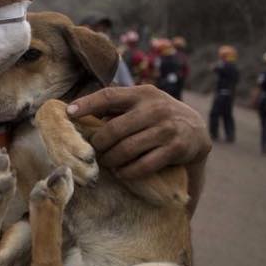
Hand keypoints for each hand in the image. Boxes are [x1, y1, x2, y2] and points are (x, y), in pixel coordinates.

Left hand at [67, 85, 210, 178]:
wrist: (196, 131)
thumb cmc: (158, 117)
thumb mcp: (142, 104)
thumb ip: (117, 106)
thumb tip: (78, 113)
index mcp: (142, 93)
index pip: (110, 95)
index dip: (88, 104)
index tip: (69, 113)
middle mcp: (155, 108)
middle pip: (114, 128)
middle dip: (99, 144)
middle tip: (94, 151)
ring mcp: (167, 128)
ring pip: (127, 149)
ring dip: (111, 160)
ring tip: (107, 163)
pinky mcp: (176, 148)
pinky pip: (144, 165)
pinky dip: (128, 171)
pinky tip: (122, 172)